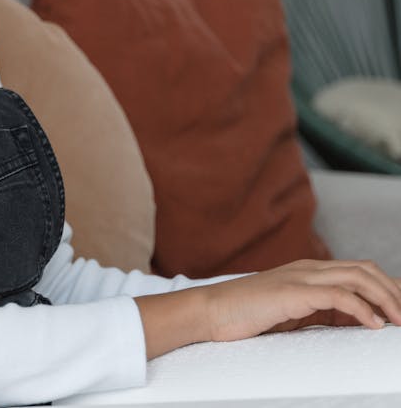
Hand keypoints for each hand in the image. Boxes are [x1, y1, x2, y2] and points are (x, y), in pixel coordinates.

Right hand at [134, 259, 400, 359]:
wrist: (212, 311)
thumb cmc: (247, 314)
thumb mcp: (290, 310)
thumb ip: (316, 308)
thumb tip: (348, 320)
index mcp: (308, 270)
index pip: (358, 270)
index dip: (386, 285)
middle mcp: (308, 268)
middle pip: (364, 269)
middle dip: (391, 291)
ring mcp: (300, 277)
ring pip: (356, 278)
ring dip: (384, 299)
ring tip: (398, 321)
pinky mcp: (292, 293)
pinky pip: (336, 296)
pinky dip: (361, 309)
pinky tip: (373, 325)